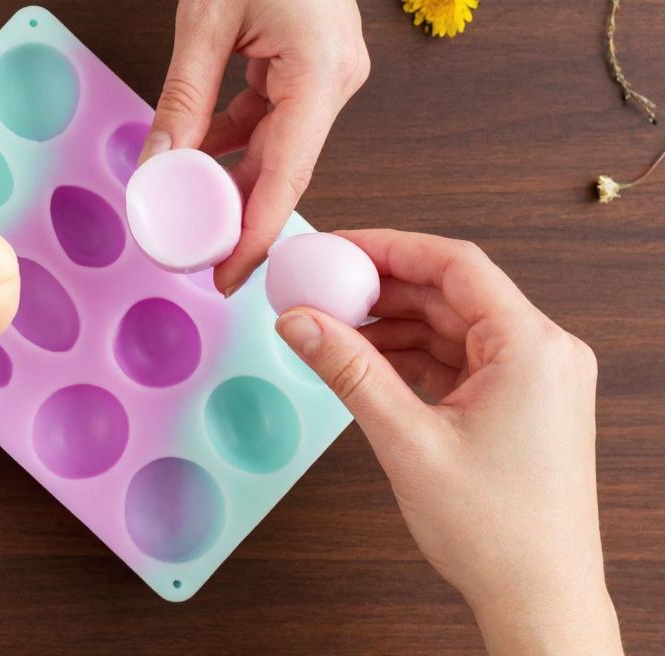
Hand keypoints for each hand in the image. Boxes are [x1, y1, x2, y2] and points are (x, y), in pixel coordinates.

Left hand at [141, 0, 368, 294]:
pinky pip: (276, 118)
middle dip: (240, 215)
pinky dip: (239, 140)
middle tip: (196, 258)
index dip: (256, 234)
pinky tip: (201, 158)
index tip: (228, 278)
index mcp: (321, 71)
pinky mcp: (314, 62)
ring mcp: (331, 71)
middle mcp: (339, 78)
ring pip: (279, 146)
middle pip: (285, 167)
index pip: (287, 174)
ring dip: (234, 177)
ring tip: (188, 213)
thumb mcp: (202, 24)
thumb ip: (181, 103)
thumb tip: (159, 169)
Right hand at [275, 230, 621, 654]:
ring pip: (451, 326)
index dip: (389, 246)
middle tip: (320, 287)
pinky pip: (459, 358)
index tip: (336, 247)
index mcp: (532, 347)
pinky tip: (366, 363)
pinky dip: (412, 356)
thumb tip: (300, 321)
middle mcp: (543, 353)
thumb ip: (348, 371)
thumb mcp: (406, 441)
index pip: (456, 264)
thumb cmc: (498, 531)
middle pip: (451, 292)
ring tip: (331, 329)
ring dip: (392, 325)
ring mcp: (535, 379)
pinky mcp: (521, 403)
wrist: (539, 597)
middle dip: (381, 288)